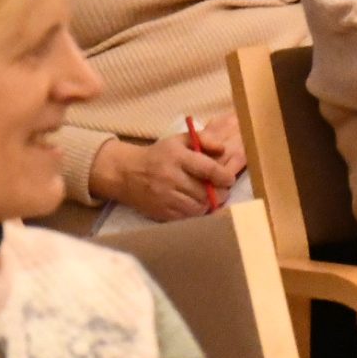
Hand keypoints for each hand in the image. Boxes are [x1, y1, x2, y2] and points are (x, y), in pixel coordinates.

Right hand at [89, 124, 243, 221]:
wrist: (127, 173)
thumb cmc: (159, 155)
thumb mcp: (179, 140)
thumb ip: (203, 139)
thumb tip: (223, 149)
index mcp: (177, 157)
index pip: (207, 169)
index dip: (223, 176)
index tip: (229, 179)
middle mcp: (171, 178)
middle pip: (205, 192)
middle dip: (220, 193)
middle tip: (223, 190)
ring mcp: (165, 197)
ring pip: (197, 207)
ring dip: (209, 204)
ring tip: (211, 198)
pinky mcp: (161, 212)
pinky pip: (186, 217)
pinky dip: (196, 213)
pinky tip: (197, 205)